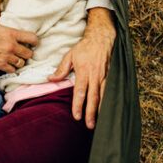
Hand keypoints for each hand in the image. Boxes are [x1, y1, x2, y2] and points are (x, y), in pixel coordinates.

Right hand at [0, 19, 38, 73]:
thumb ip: (0, 23)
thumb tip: (1, 21)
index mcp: (11, 33)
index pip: (32, 38)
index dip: (35, 41)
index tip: (33, 43)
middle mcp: (11, 45)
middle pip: (28, 53)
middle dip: (26, 53)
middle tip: (23, 53)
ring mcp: (6, 56)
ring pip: (21, 63)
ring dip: (19, 62)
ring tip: (15, 60)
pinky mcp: (0, 64)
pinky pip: (12, 70)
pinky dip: (11, 68)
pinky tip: (8, 65)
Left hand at [48, 7, 115, 128]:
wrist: (102, 37)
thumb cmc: (85, 47)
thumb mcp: (70, 55)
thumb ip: (61, 69)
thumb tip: (51, 79)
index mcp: (84, 71)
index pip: (80, 91)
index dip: (78, 104)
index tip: (76, 116)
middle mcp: (95, 75)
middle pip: (93, 97)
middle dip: (91, 112)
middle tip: (89, 125)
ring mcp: (104, 76)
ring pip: (103, 96)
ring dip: (101, 110)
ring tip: (99, 122)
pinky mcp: (111, 76)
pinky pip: (110, 91)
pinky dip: (109, 102)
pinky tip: (107, 111)